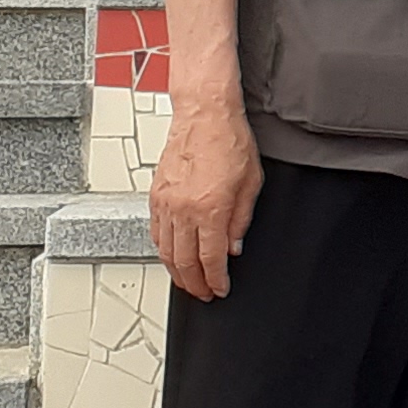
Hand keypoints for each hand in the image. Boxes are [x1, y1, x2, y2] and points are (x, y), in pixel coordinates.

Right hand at [147, 87, 264, 302]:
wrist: (205, 114)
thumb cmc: (229, 141)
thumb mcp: (251, 184)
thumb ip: (241, 221)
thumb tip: (233, 248)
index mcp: (210, 208)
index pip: (211, 259)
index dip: (216, 281)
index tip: (220, 289)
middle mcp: (184, 209)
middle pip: (184, 262)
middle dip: (195, 284)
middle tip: (204, 293)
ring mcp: (166, 202)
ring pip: (166, 251)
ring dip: (177, 272)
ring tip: (188, 282)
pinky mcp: (156, 195)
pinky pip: (156, 232)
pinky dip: (163, 250)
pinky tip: (171, 255)